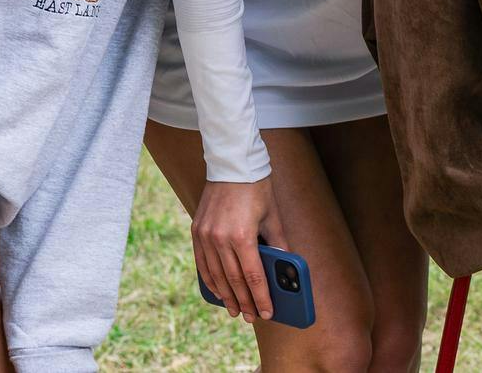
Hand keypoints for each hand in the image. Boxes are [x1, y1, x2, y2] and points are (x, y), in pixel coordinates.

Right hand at [193, 176, 284, 321]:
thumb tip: (285, 265)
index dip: (260, 297)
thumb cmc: (257, 188)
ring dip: (226, 296)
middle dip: (244, 301)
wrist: (231, 164)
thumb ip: (278, 242)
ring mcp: (205, 236)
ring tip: (235, 310)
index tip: (266, 312)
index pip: (252, 276)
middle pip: (234, 280)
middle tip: (251, 317)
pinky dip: (211, 280)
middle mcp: (220, 239)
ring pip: (216, 275)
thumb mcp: (273, 215)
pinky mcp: (196, 231)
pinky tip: (218, 291)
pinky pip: (202, 263)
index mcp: (242, 235)